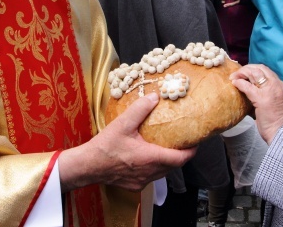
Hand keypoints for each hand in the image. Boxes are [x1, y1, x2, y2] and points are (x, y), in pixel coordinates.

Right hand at [58, 93, 196, 192]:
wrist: (86, 166)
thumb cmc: (104, 146)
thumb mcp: (123, 123)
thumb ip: (140, 109)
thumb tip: (155, 97)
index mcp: (150, 158)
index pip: (181, 159)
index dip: (191, 151)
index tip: (196, 142)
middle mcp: (149, 173)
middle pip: (174, 166)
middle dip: (180, 155)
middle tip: (182, 140)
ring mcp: (142, 181)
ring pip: (163, 173)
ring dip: (167, 161)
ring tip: (166, 146)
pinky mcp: (134, 185)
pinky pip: (151, 177)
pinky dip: (154, 167)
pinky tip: (147, 156)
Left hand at [230, 64, 282, 144]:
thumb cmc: (279, 123)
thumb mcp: (277, 104)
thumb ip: (267, 95)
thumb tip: (251, 94)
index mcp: (281, 87)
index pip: (267, 72)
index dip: (254, 69)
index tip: (246, 73)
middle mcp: (277, 86)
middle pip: (261, 68)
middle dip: (247, 68)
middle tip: (238, 73)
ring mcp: (270, 91)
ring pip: (255, 73)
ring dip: (242, 72)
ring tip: (234, 76)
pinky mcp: (261, 99)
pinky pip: (247, 86)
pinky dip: (239, 82)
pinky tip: (234, 83)